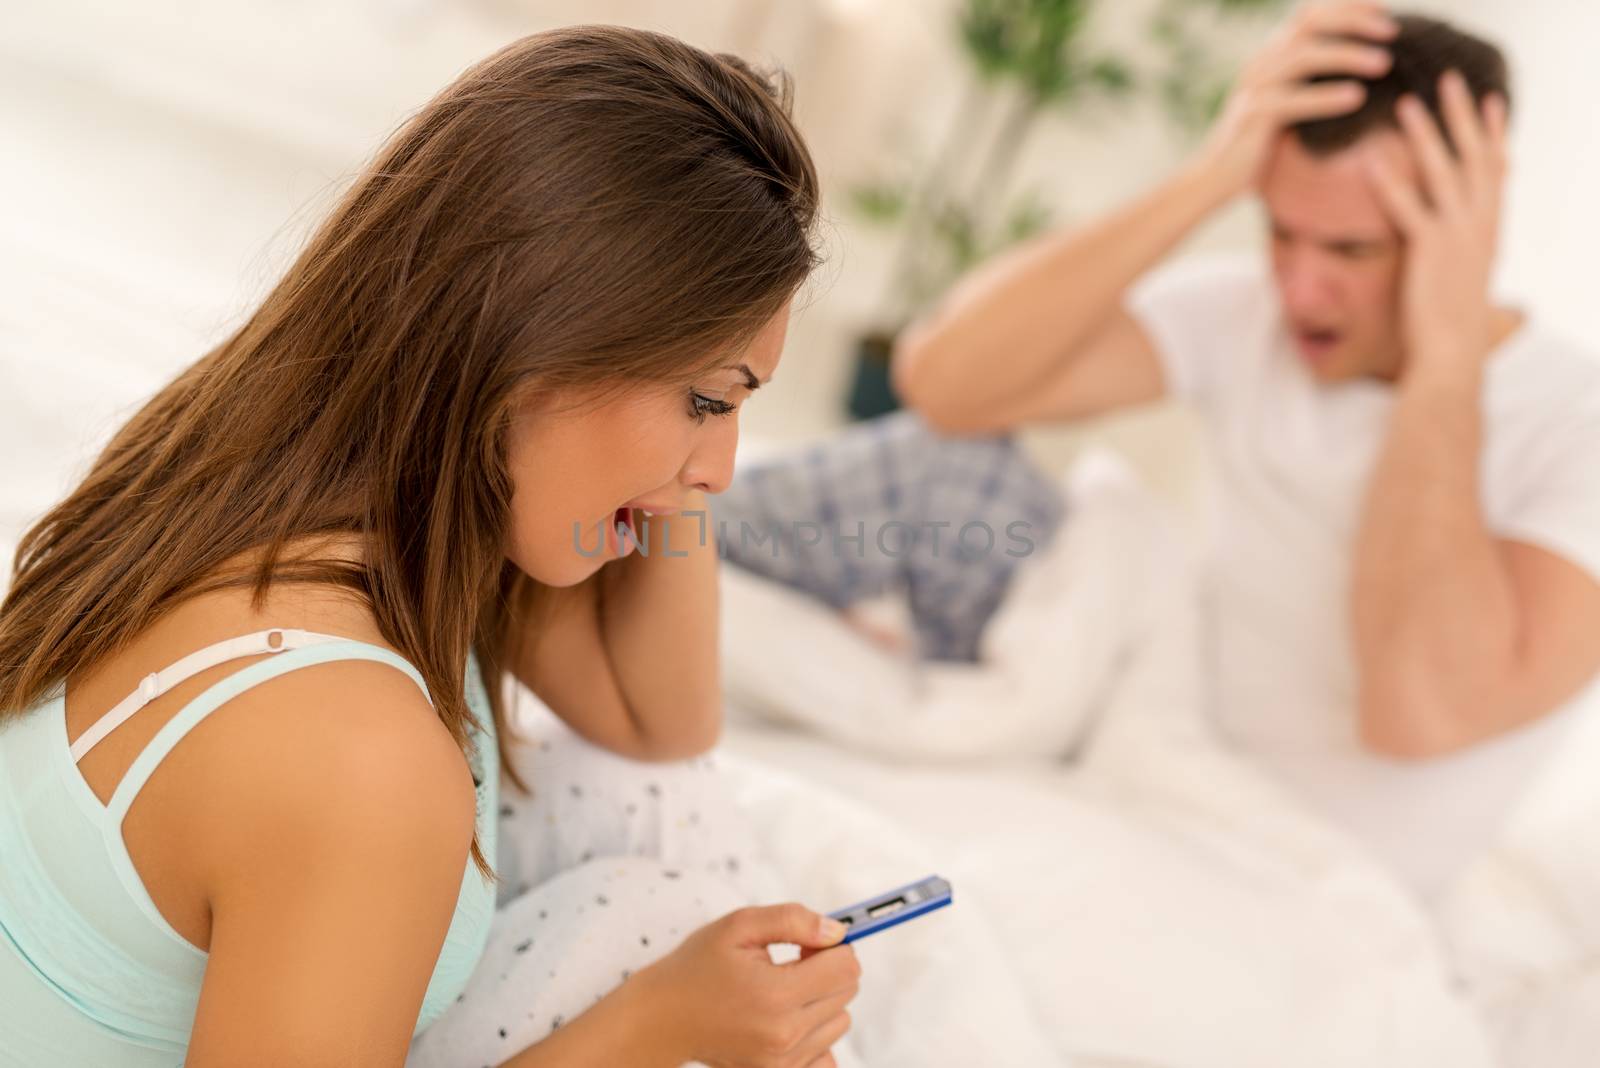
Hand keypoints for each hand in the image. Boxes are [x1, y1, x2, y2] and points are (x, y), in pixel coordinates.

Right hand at [636, 903, 860, 1067]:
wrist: (663, 1018)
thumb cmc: (697, 968)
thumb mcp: (739, 926)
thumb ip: (793, 920)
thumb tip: (836, 932)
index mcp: (776, 994)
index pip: (846, 968)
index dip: (830, 946)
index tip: (805, 944)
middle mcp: (785, 1034)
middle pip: (846, 993)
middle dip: (827, 969)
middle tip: (790, 962)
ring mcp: (783, 1061)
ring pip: (840, 1020)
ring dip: (821, 999)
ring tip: (782, 989)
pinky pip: (826, 1052)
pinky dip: (815, 1031)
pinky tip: (786, 1017)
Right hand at [1198, 1, 1396, 195]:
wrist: (1214, 179)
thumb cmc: (1257, 144)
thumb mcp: (1285, 103)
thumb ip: (1309, 79)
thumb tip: (1356, 63)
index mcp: (1270, 56)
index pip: (1310, 14)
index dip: (1348, 6)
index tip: (1385, 10)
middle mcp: (1260, 63)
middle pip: (1310, 23)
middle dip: (1354, 21)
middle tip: (1392, 30)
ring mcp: (1254, 88)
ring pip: (1304, 56)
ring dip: (1347, 55)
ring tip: (1383, 63)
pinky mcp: (1252, 116)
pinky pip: (1293, 100)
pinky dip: (1327, 96)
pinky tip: (1356, 97)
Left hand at [1363, 71, 1508, 378]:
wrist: (1453, 355)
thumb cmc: (1453, 325)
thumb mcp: (1465, 279)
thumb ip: (1462, 252)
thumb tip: (1457, 244)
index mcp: (1490, 230)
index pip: (1496, 171)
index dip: (1493, 134)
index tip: (1490, 103)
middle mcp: (1480, 226)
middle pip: (1475, 156)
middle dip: (1463, 116)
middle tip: (1450, 81)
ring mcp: (1458, 235)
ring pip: (1443, 171)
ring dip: (1425, 134)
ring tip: (1408, 103)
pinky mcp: (1430, 250)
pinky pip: (1409, 208)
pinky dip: (1391, 183)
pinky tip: (1373, 160)